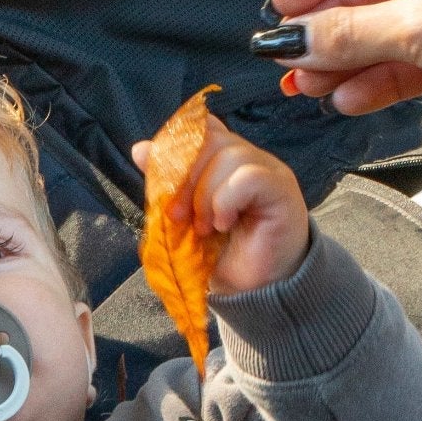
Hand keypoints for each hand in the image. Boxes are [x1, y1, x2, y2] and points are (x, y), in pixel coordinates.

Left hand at [130, 117, 310, 295]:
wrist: (252, 291)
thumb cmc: (222, 254)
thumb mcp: (184, 216)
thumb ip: (167, 183)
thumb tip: (140, 149)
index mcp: (224, 160)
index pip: (200, 129)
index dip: (176, 151)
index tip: (161, 186)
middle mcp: (248, 158)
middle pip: (211, 139)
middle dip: (184, 178)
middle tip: (177, 217)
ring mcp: (268, 170)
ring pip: (229, 155)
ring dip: (206, 195)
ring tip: (205, 228)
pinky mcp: (281, 188)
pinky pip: (248, 176)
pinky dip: (226, 200)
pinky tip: (224, 224)